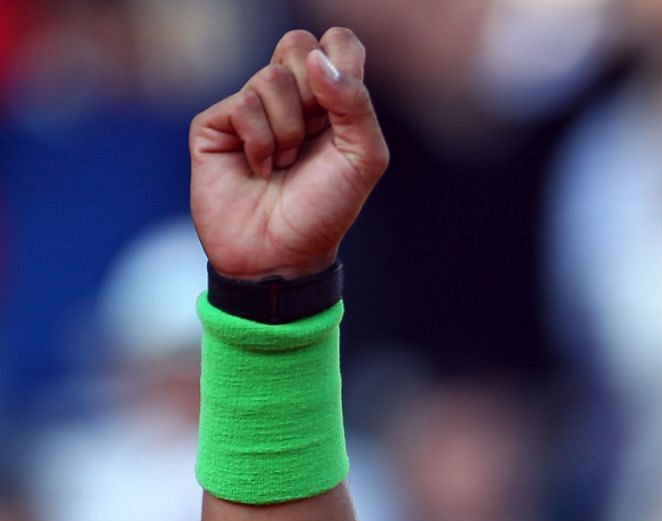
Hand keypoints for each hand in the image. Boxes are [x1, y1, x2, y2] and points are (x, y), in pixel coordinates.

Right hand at [189, 28, 387, 281]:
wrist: (282, 253)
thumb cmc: (325, 208)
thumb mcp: (363, 159)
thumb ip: (355, 104)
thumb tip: (316, 58)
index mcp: (331, 99)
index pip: (338, 43)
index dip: (343, 62)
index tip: (342, 108)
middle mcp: (290, 96)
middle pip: (297, 44)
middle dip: (313, 95)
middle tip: (314, 137)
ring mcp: (250, 106)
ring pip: (272, 78)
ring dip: (289, 131)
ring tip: (285, 164)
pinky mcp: (216, 122)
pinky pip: (243, 105)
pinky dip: (261, 143)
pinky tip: (260, 169)